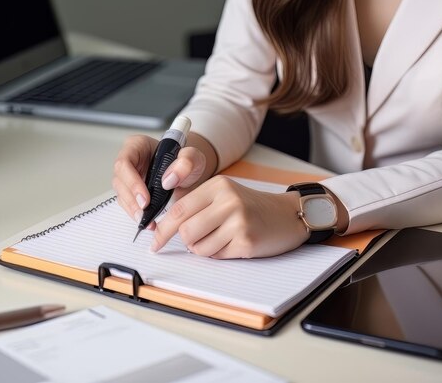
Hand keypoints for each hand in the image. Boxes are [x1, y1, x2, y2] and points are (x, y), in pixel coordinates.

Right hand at [112, 134, 209, 227]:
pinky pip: (128, 204)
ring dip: (132, 209)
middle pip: (120, 180)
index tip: (145, 198)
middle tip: (145, 212)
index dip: (132, 181)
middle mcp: (129, 161)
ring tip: (147, 221)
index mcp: (137, 146)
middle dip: (131, 199)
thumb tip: (168, 179)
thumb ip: (187, 161)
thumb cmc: (187, 161)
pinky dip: (136, 214)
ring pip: (122, 194)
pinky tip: (147, 221)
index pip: (125, 162)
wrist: (190, 173)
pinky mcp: (132, 192)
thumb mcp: (194, 157)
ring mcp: (129, 177)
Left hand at [150, 176, 310, 258]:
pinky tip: (233, 244)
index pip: (178, 210)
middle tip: (196, 241)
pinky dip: (219, 254)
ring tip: (220, 239)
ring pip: (199, 247)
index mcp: (217, 186)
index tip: (154, 242)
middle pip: (185, 231)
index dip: (162, 229)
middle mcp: (227, 200)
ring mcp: (238, 220)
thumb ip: (197, 205)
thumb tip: (164, 225)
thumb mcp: (224, 195)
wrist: (287, 215)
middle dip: (186, 242)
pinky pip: (217, 256)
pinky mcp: (247, 240)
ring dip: (203, 249)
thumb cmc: (251, 207)